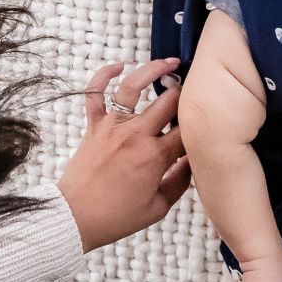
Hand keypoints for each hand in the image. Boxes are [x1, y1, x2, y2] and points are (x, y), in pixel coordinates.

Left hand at [57, 60, 190, 251]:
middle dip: (186, 93)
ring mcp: (112, 127)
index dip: (202, 124)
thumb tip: (195, 162)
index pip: (188, 130)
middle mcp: (135, 135)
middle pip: (169, 100)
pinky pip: (95, 93)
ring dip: (153, 69)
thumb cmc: (114, 217)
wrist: (74, 218)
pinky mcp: (93, 126)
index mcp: (155, 157)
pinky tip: (119, 66)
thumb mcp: (158, 208)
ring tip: (169, 63)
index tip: (207, 125)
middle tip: (194, 93)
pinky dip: (103, 75)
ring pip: (133, 86)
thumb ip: (181, 181)